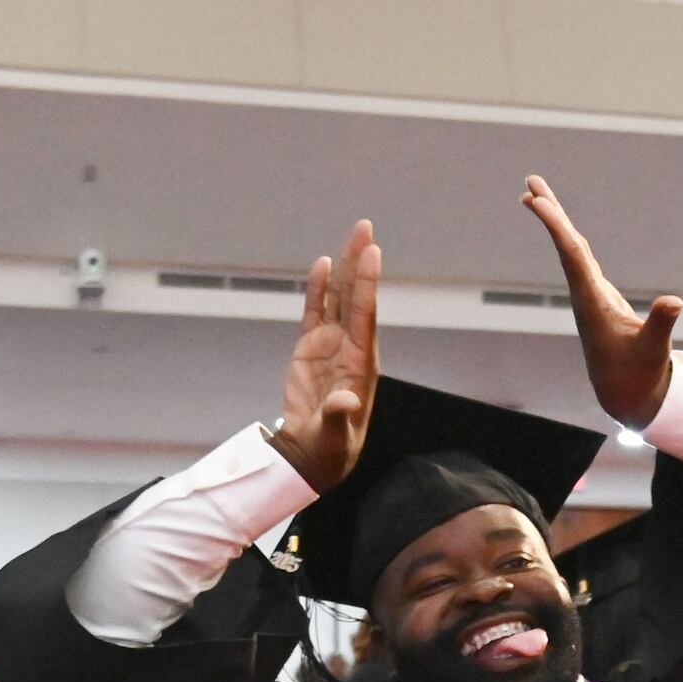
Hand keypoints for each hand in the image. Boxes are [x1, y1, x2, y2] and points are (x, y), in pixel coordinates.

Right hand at [272, 219, 379, 490]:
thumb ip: (339, 415)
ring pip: (337, 298)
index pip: (364, 315)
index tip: (372, 254)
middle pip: (355, 296)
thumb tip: (345, 400)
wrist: (313, 453)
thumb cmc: (331, 447)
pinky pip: (315, 312)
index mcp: (361, 363)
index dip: (367, 284)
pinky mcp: (310, 348)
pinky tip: (322, 265)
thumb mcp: (335, 435)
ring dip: (344, 268)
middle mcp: (349, 347)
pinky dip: (318, 289)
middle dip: (359, 263)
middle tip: (364, 228)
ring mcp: (330, 345)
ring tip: (351, 237)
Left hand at [522, 176, 679, 429]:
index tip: (539, 202)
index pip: (573, 256)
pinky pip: (579, 258)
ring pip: (569, 249)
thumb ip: (661, 324)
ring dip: (557, 221)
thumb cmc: (639, 373)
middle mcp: (585, 294)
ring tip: (536, 194)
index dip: (557, 227)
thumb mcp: (654, 350)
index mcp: (592, 302)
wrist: (624, 395)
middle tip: (529, 183)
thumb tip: (673, 302)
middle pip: (565, 245)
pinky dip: (570, 238)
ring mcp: (589, 294)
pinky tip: (562, 226)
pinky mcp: (597, 296)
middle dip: (549, 214)